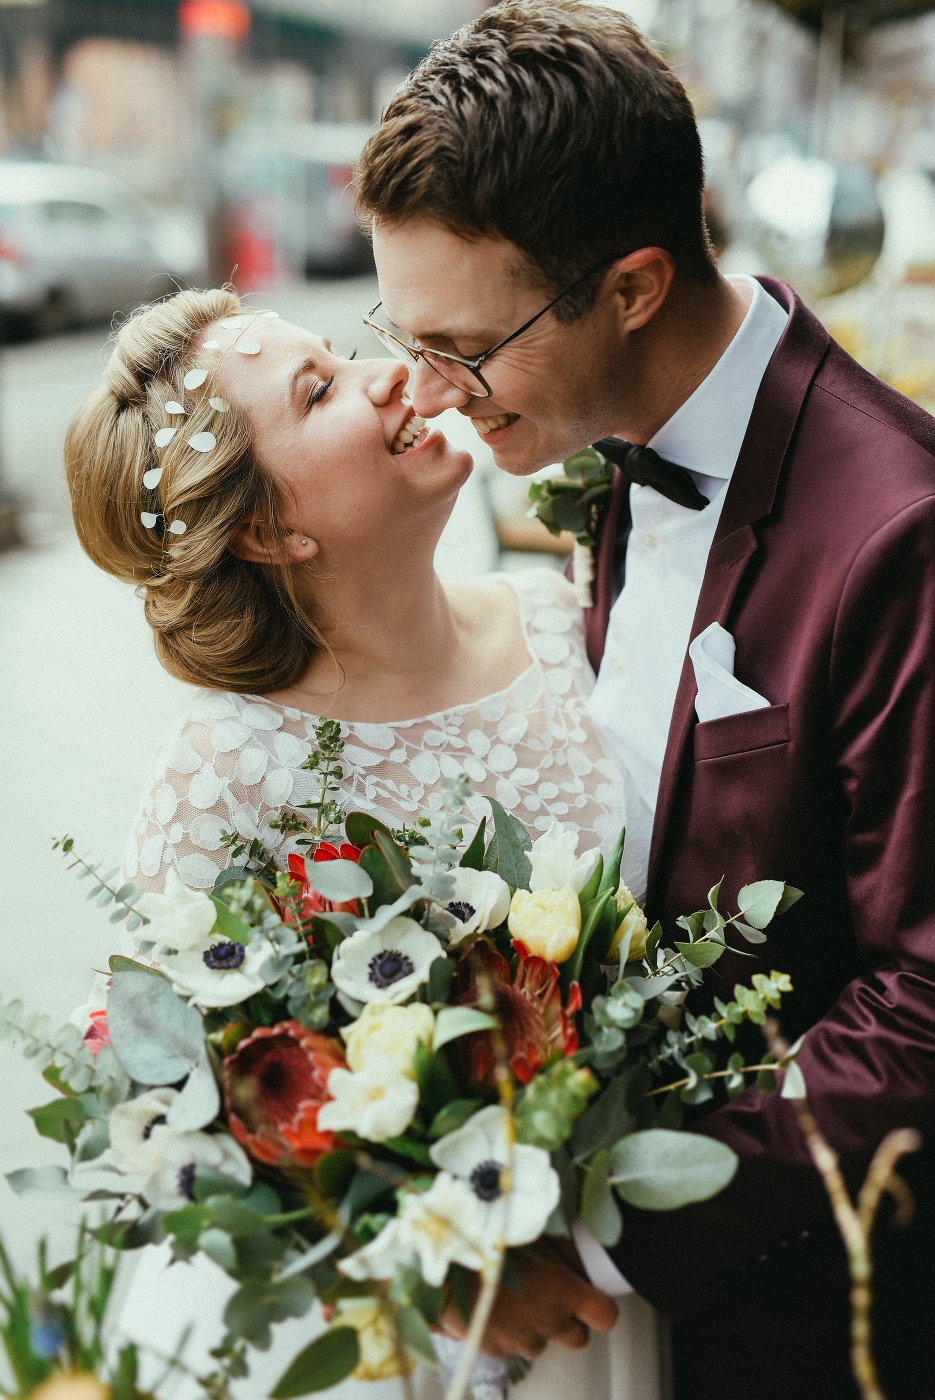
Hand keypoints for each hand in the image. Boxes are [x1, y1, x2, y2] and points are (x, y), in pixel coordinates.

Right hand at [438, 1237, 617, 1359]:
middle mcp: (550, 1321)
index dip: (599, 1308)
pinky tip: (494, 1306)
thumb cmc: (492, 1242)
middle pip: (578, 1337)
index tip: (590, 1298)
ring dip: (534, 1325)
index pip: (605, 1316)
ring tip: (513, 1297)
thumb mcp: (535, 1236)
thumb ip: (562, 1252)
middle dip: (567, 1321)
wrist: (448, 1265)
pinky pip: (510, 1346)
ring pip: (541, 1341)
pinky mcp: (498, 1350)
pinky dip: (506, 1332)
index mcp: (565, 1292)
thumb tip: (578, 1254)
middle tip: (550, 1299)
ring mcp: (524, 1339)